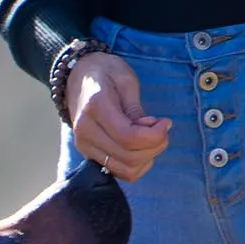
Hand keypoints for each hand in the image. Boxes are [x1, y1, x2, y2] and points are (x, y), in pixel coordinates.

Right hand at [66, 52, 171, 181]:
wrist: (78, 78)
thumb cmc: (106, 72)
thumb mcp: (126, 80)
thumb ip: (136, 109)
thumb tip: (151, 130)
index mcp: (95, 108)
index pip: (128, 137)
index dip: (154, 136)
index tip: (166, 122)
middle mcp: (86, 132)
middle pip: (128, 156)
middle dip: (154, 146)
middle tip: (163, 129)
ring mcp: (85, 146)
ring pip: (124, 169)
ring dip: (147, 158)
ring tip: (153, 139)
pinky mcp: (89, 154)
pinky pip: (117, 171)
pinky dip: (136, 165)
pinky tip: (142, 149)